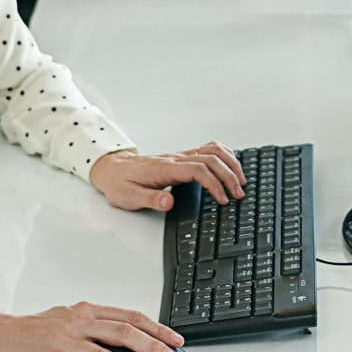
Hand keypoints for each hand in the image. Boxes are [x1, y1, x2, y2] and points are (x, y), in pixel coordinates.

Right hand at [0, 300, 183, 351]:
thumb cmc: (33, 331)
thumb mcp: (68, 320)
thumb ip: (97, 328)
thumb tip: (132, 343)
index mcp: (85, 311)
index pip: (129, 316)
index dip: (155, 328)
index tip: (176, 340)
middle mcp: (77, 323)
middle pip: (122, 332)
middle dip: (152, 346)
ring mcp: (62, 341)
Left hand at [89, 142, 246, 210]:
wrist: (111, 169)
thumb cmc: (120, 184)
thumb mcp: (129, 197)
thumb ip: (149, 199)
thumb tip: (168, 202)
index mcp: (165, 168)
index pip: (198, 170)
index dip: (214, 183)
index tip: (222, 199)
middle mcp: (175, 159)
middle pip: (211, 159)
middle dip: (229, 175)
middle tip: (238, 194)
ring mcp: (180, 156)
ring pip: (212, 151)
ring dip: (230, 163)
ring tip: (240, 180)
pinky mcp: (182, 157)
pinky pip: (208, 149)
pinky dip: (223, 155)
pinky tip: (230, 165)